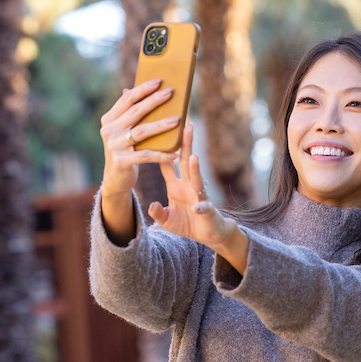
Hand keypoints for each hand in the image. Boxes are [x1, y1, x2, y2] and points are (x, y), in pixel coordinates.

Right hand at [99, 79, 181, 196]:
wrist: (115, 178)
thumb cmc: (126, 148)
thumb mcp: (124, 130)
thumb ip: (132, 113)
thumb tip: (147, 90)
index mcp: (109, 119)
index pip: (127, 99)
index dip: (142, 89)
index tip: (159, 81)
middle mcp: (109, 131)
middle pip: (135, 112)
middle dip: (154, 101)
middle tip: (170, 93)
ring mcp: (113, 146)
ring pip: (141, 132)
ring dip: (161, 125)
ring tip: (177, 120)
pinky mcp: (121, 161)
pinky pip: (146, 155)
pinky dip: (162, 154)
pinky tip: (175, 153)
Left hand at [148, 123, 249, 272]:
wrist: (208, 235)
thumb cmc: (187, 223)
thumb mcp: (167, 220)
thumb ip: (158, 213)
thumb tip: (152, 205)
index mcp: (176, 186)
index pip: (167, 165)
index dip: (162, 150)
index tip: (157, 133)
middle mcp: (188, 187)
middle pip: (186, 162)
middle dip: (186, 145)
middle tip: (186, 126)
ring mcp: (198, 197)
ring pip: (197, 180)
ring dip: (195, 169)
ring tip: (194, 157)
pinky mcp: (207, 211)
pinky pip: (203, 208)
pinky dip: (201, 208)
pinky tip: (197, 208)